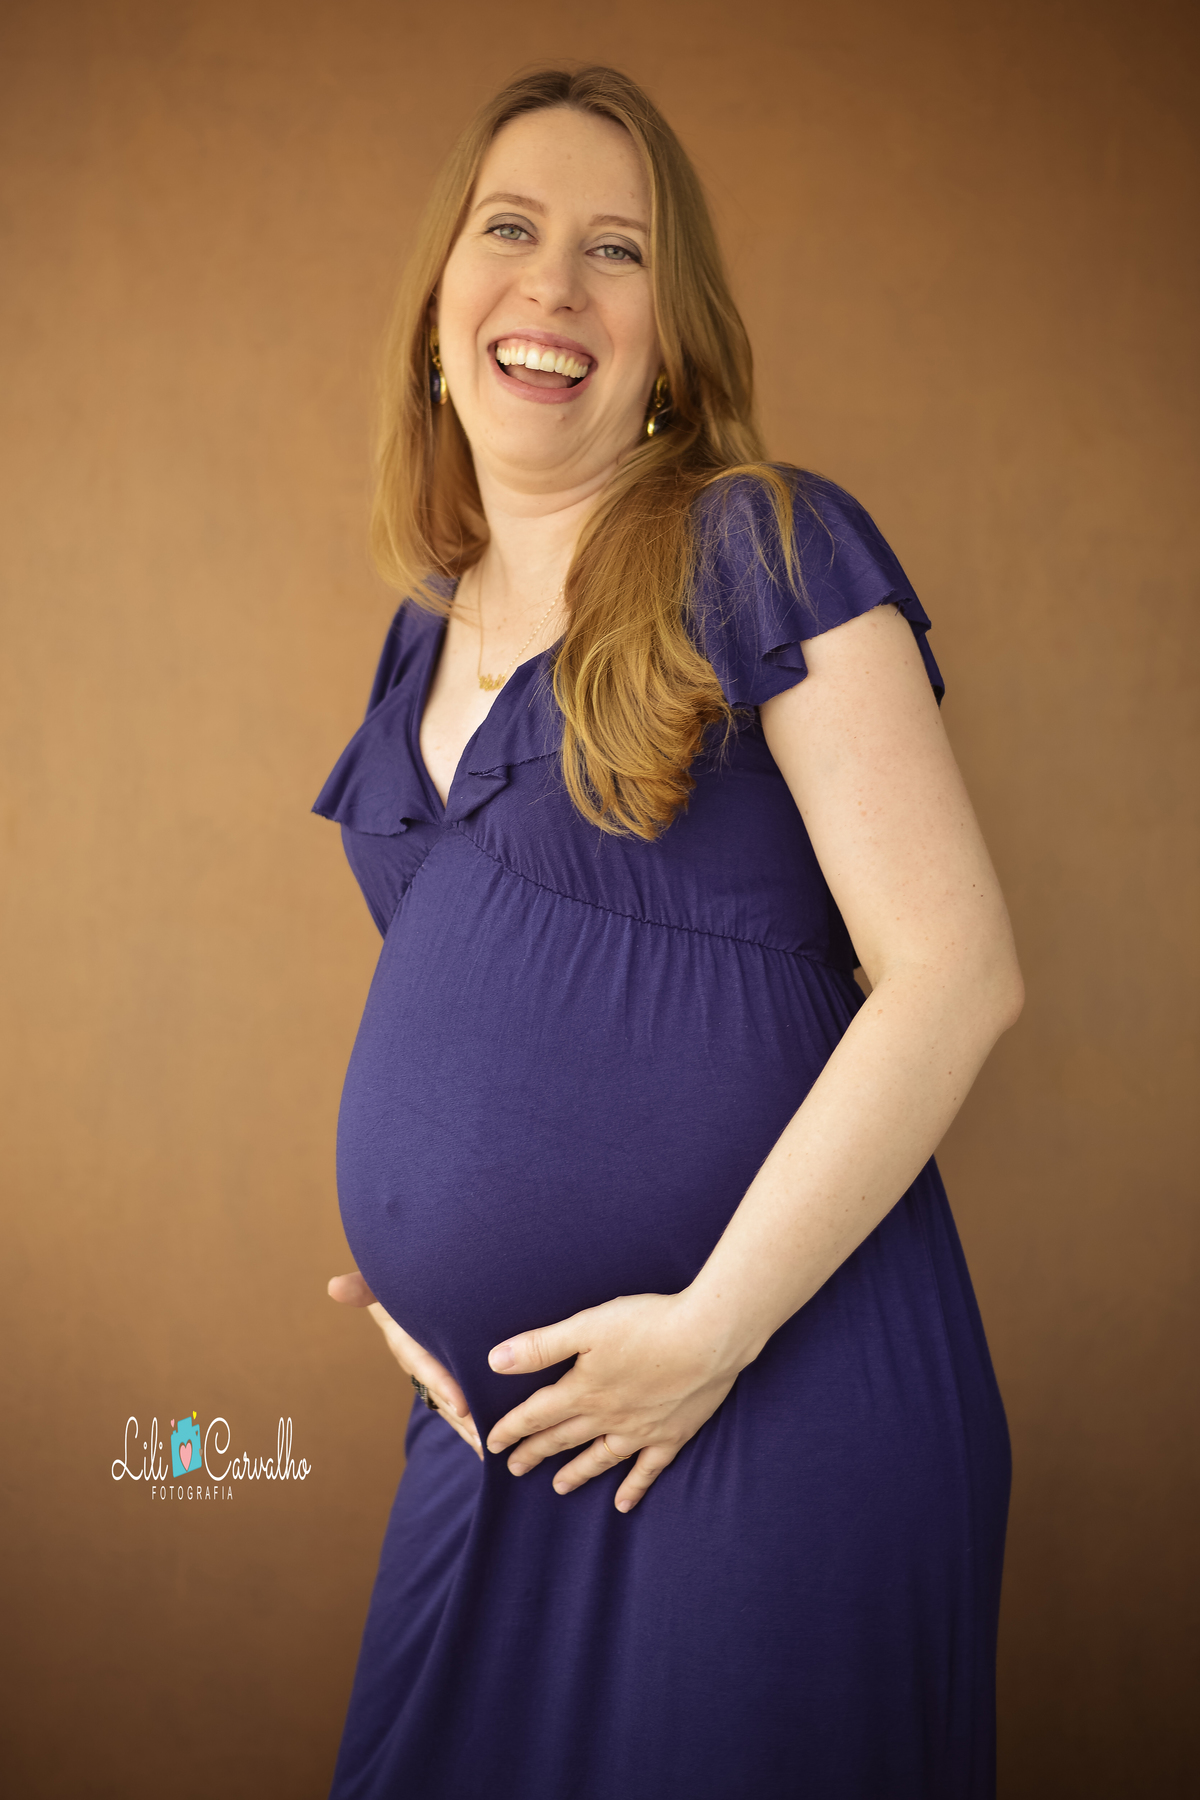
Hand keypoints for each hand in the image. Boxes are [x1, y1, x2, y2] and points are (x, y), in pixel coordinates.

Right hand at [327, 1271, 482, 1460]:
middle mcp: (417, 1362)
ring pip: (451, 1402)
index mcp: (404, 1341)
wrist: (404, 1290)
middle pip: (440, 1393)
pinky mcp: (448, 1372)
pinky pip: (462, 1397)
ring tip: (492, 1448)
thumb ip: (362, 1286)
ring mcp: (432, 1370)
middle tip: (484, 1438)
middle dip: (460, 1418)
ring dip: (470, 1425)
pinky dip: (475, 1417)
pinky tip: (496, 1434)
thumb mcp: (378, 1283)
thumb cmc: (394, 1283)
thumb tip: (333, 1288)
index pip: (422, 1365)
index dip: (440, 1384)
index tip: (462, 1405)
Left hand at [485, 1291, 740, 1511]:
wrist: (708, 1337)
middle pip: (562, 1439)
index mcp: (582, 1390)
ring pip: (599, 1458)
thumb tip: (495, 1361)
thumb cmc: (647, 1323)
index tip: (492, 1445)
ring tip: (559, 1488)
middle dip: (535, 1453)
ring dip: (577, 1473)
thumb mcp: (586, 1326)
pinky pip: (647, 1470)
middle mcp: (607, 1417)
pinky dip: (633, 1488)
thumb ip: (540, 1346)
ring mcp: (640, 1431)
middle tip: (514, 1469)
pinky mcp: (672, 1435)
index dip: (511, 1430)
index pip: (536, 1415)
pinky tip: (622, 1504)